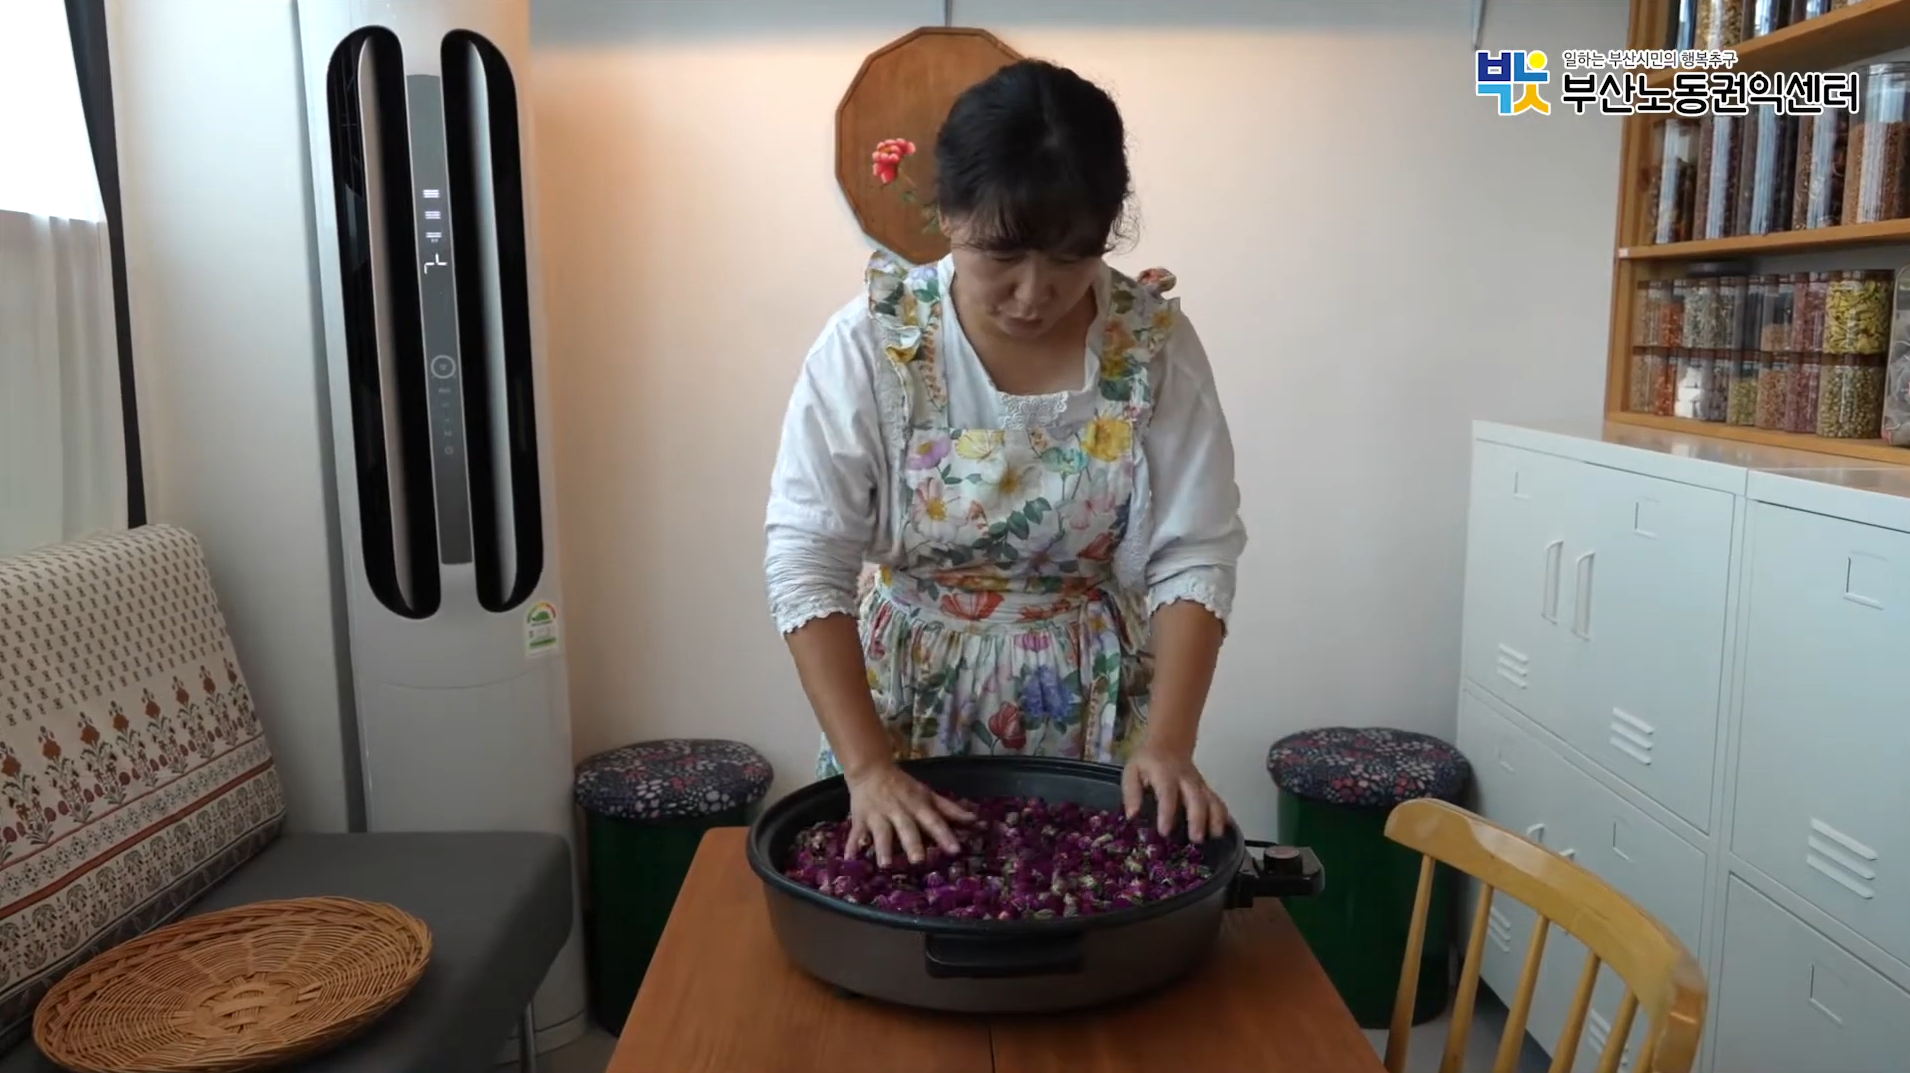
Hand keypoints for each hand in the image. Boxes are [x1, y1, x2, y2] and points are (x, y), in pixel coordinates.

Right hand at [844, 762, 975, 867]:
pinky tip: (850, 856)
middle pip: (907, 828)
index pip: (934, 821)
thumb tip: (975, 820)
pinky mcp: (860, 818)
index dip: (945, 835)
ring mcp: (878, 815)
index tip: (955, 850)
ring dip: (882, 848)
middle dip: (912, 844)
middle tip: (919, 861)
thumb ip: (949, 809)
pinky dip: (852, 844)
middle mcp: (899, 811)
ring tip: (885, 864)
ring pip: (881, 832)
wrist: (871, 770)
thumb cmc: (904, 787)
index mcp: (918, 805)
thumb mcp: (928, 795)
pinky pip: (856, 832)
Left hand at [1122, 743, 1230, 842]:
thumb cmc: (1148, 761)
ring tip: (1215, 836)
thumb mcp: (1132, 771)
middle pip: (1196, 796)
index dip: (1167, 812)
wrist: (1169, 743)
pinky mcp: (1206, 788)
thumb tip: (1132, 815)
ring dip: (1215, 817)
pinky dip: (1222, 816)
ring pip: (1212, 799)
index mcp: (1164, 773)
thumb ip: (1131, 792)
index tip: (1164, 831)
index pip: (1168, 793)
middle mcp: (1185, 778)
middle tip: (1196, 838)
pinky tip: (1222, 831)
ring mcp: (1199, 783)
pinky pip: (1218, 801)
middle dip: (1198, 818)